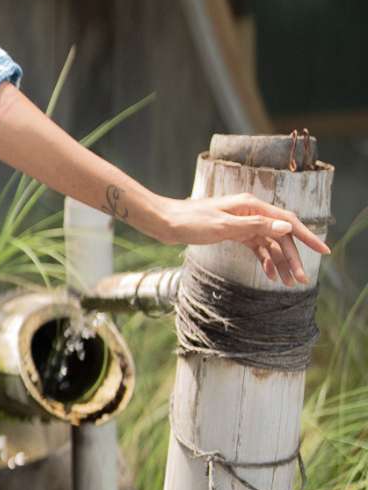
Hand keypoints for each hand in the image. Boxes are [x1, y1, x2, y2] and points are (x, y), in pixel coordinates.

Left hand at [155, 194, 329, 284]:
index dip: (307, 236)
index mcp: (251, 205)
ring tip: (286, 283)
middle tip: (301, 280)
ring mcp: (243, 222)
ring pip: (269, 243)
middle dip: (292, 258)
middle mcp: (250, 212)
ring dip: (279, 262)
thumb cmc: (190, 221)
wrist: (165, 222)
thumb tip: (285, 226)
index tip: (324, 251)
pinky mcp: (234, 232)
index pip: (287, 221)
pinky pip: (257, 247)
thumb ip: (255, 227)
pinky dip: (264, 260)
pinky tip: (269, 274)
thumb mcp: (223, 226)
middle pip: (281, 236)